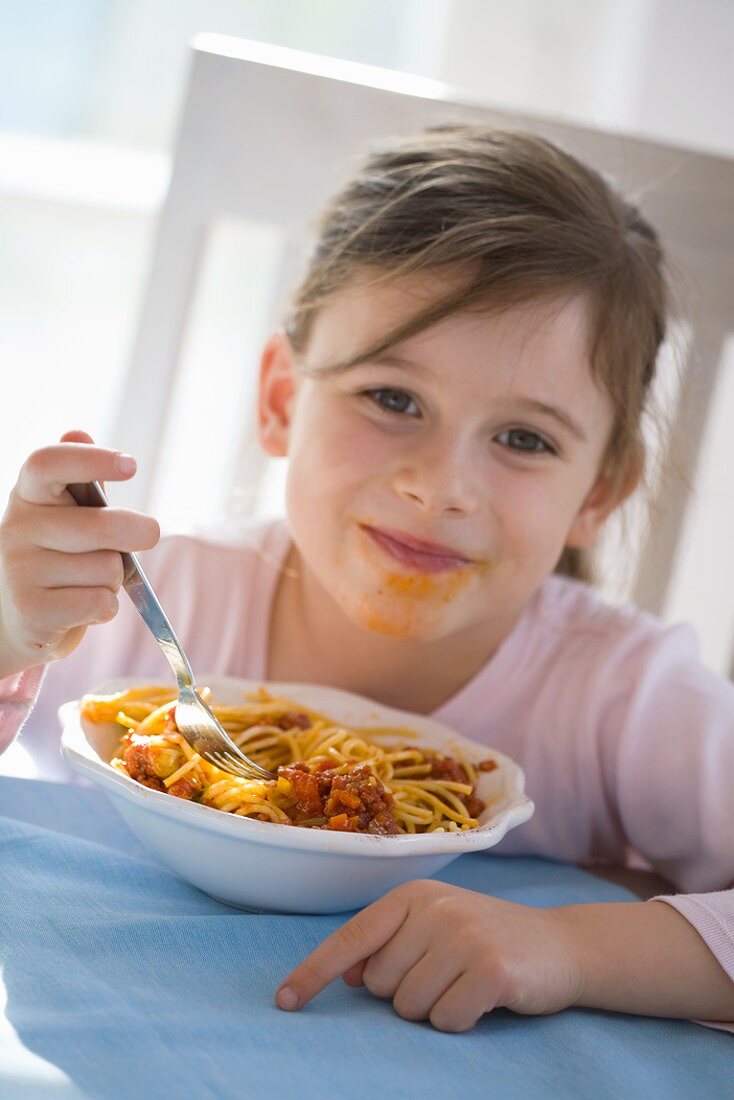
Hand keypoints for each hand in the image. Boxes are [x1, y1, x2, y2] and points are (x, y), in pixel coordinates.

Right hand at [0, 429, 159, 676]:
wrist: (21, 620)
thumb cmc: (58, 558)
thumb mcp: (68, 516)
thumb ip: (82, 481)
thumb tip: (78, 433)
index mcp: (28, 495)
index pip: (48, 463)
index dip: (91, 460)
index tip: (131, 465)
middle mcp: (15, 527)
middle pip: (101, 525)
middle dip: (138, 532)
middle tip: (149, 534)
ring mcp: (19, 570)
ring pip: (106, 568)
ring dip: (113, 578)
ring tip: (88, 581)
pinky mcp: (32, 610)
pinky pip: (100, 602)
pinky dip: (106, 607)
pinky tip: (82, 607)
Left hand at [276, 879, 582, 1031]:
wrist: (560, 945)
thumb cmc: (486, 939)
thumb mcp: (435, 927)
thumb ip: (391, 944)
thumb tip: (352, 975)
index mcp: (413, 895)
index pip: (352, 938)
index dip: (315, 972)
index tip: (285, 1001)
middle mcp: (435, 909)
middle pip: (381, 985)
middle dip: (407, 992)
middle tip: (448, 973)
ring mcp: (464, 936)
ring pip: (410, 1007)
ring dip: (435, 1009)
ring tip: (466, 983)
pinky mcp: (491, 970)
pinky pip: (446, 1020)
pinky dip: (461, 1020)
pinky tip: (485, 999)